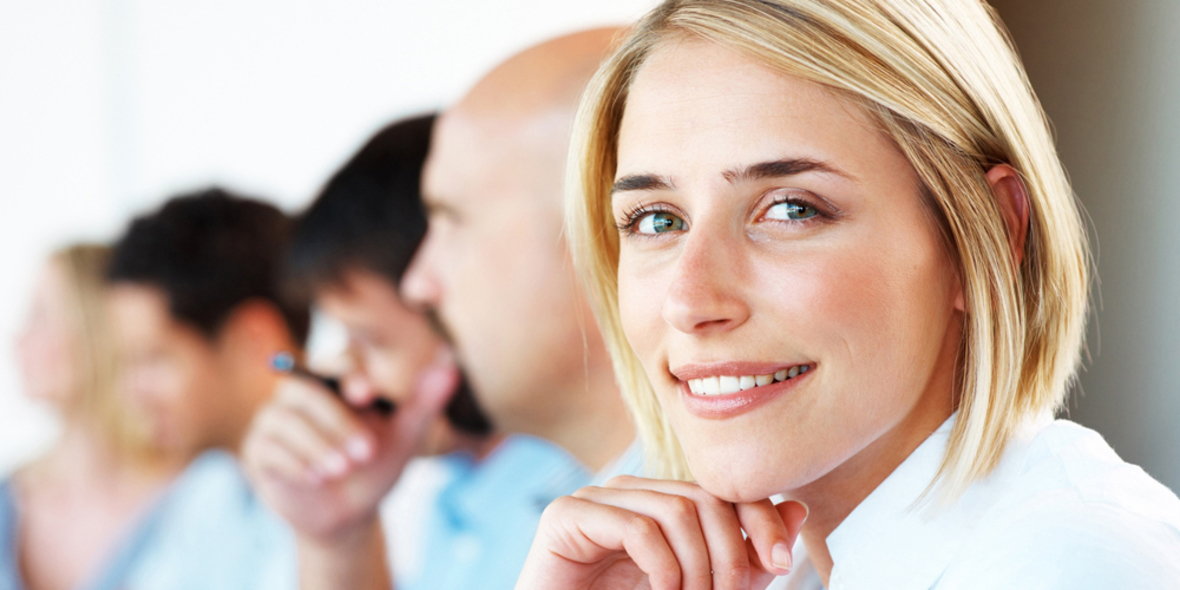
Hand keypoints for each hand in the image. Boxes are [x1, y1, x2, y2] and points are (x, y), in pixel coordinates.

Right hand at [241, 353, 457, 544]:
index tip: (366, 394)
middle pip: (307, 392)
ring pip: (285, 420)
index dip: (350, 378)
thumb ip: (423, 401)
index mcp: (335, 381)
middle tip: (365, 454)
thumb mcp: (405, 437)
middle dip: (337, 422)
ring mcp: (275, 419)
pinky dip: (295, 463)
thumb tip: (450, 363)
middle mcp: (300, 393)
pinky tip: (315, 479)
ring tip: (342, 470)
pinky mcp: (259, 449)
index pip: (338, 367)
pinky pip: (268, 447)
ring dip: (316, 445)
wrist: (348, 515)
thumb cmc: (378, 466)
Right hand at [516, 476, 807, 589]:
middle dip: (730, 554)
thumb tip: (796, 510)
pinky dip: (662, 567)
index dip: (760, 520)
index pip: (722, 492)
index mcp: (659, 504)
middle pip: (704, 498)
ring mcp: (595, 500)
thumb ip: (744, 559)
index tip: (784, 563)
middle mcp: (629, 493)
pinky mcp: (566, 516)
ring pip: (675, 510)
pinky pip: (635, 527)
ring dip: (697, 568)